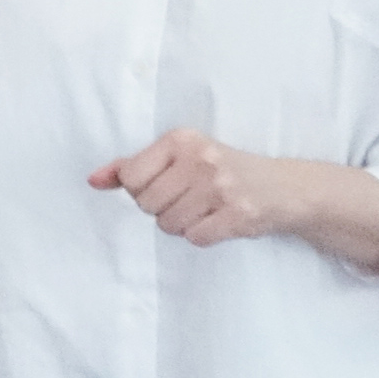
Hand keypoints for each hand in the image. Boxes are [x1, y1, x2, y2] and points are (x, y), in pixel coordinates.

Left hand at [90, 128, 292, 247]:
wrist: (285, 188)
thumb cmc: (222, 171)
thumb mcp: (180, 158)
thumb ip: (132, 166)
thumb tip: (93, 180)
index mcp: (182, 139)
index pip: (130, 176)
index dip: (140, 190)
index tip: (164, 185)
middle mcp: (202, 159)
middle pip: (146, 203)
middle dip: (161, 209)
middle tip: (188, 199)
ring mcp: (222, 187)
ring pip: (168, 224)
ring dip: (181, 224)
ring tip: (203, 210)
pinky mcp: (238, 214)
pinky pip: (194, 238)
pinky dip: (201, 235)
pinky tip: (217, 221)